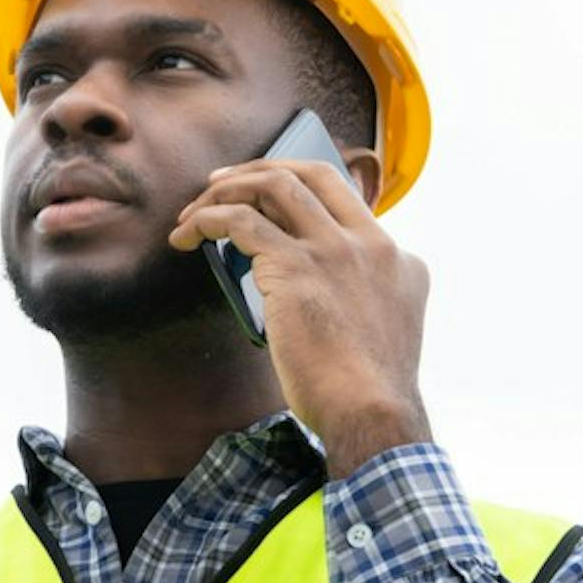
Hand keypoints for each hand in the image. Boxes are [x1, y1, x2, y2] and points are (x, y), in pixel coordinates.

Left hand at [170, 155, 434, 469]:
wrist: (373, 412)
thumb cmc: (369, 391)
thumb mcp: (389, 330)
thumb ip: (368, 299)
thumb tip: (325, 296)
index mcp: (395, 257)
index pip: (345, 195)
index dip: (300, 185)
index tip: (266, 197)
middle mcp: (368, 243)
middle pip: (311, 174)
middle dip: (260, 169)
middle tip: (220, 183)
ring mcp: (333, 250)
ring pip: (274, 185)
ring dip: (226, 191)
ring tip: (193, 213)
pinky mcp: (295, 267)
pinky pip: (239, 221)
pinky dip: (206, 220)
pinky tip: (187, 237)